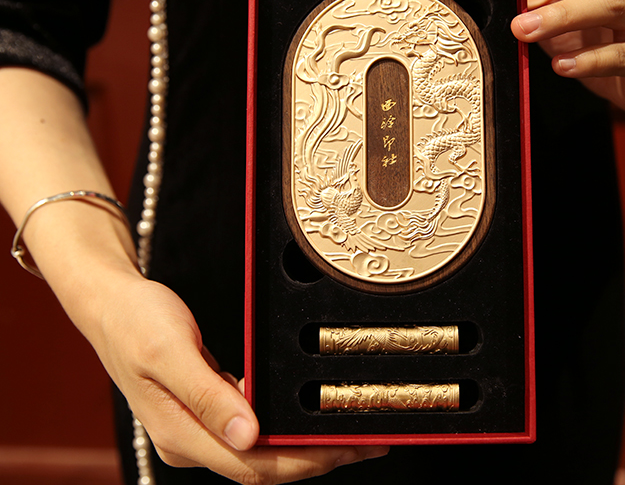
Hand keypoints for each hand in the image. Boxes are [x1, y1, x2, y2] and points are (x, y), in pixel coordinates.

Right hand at [87, 269, 388, 482]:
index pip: (255, 465)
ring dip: (306, 446)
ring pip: (262, 452)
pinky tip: (308, 417)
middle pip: (265, 466)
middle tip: (367, 443)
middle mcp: (192, 440)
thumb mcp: (170, 351)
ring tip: (349, 432)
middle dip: (318, 458)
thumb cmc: (136, 321)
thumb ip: (208, 395)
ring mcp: (198, 429)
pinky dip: (284, 428)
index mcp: (182, 435)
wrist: (111, 304)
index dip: (306, 462)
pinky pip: (253, 430)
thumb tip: (249, 436)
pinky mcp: (206, 412)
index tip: (348, 448)